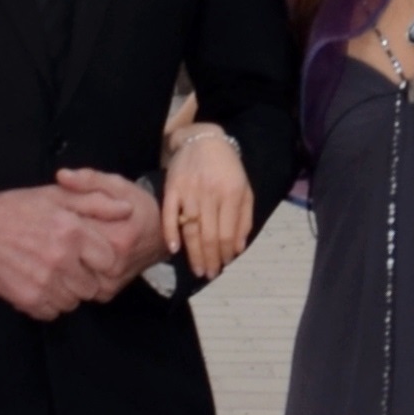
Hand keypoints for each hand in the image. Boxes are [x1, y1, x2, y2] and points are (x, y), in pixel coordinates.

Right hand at [0, 183, 138, 320]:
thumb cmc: (17, 209)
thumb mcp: (57, 196)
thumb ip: (95, 202)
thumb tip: (127, 210)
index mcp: (72, 231)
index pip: (108, 261)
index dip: (99, 259)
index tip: (87, 255)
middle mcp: (61, 258)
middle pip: (92, 286)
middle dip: (83, 278)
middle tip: (66, 265)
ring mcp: (45, 282)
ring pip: (73, 302)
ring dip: (66, 291)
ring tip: (50, 273)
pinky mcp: (28, 299)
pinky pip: (52, 312)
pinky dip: (47, 302)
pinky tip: (37, 283)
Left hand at [57, 167, 167, 285]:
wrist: (159, 236)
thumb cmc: (136, 206)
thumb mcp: (116, 185)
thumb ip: (88, 180)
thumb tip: (61, 176)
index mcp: (117, 238)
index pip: (72, 231)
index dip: (55, 220)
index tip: (49, 211)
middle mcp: (114, 266)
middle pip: (67, 256)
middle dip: (53, 241)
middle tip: (45, 227)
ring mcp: (110, 284)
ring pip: (69, 274)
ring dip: (58, 259)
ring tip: (52, 241)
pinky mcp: (105, 293)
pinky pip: (76, 284)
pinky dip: (67, 271)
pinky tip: (63, 256)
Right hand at [161, 125, 254, 278]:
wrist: (203, 140)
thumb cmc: (227, 167)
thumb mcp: (244, 190)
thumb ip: (244, 219)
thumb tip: (238, 249)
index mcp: (231, 195)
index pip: (227, 233)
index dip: (225, 254)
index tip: (223, 266)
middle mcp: (210, 194)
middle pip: (209, 235)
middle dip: (209, 259)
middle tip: (208, 275)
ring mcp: (189, 191)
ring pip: (190, 228)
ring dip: (193, 253)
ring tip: (197, 269)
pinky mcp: (172, 187)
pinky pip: (169, 213)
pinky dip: (170, 232)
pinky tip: (173, 249)